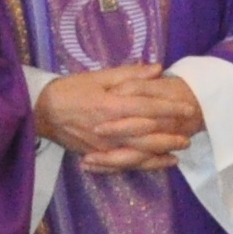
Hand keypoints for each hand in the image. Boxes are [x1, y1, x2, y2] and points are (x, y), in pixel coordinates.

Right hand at [34, 65, 200, 171]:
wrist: (42, 111)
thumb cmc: (72, 90)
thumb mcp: (99, 76)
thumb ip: (129, 74)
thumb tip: (158, 69)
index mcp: (111, 105)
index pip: (147, 107)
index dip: (170, 108)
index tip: (188, 107)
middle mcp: (111, 129)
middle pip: (148, 134)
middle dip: (171, 134)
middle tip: (190, 132)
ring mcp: (105, 146)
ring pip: (140, 152)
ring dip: (163, 151)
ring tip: (181, 149)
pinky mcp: (100, 156)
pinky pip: (128, 163)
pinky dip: (147, 164)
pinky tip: (163, 162)